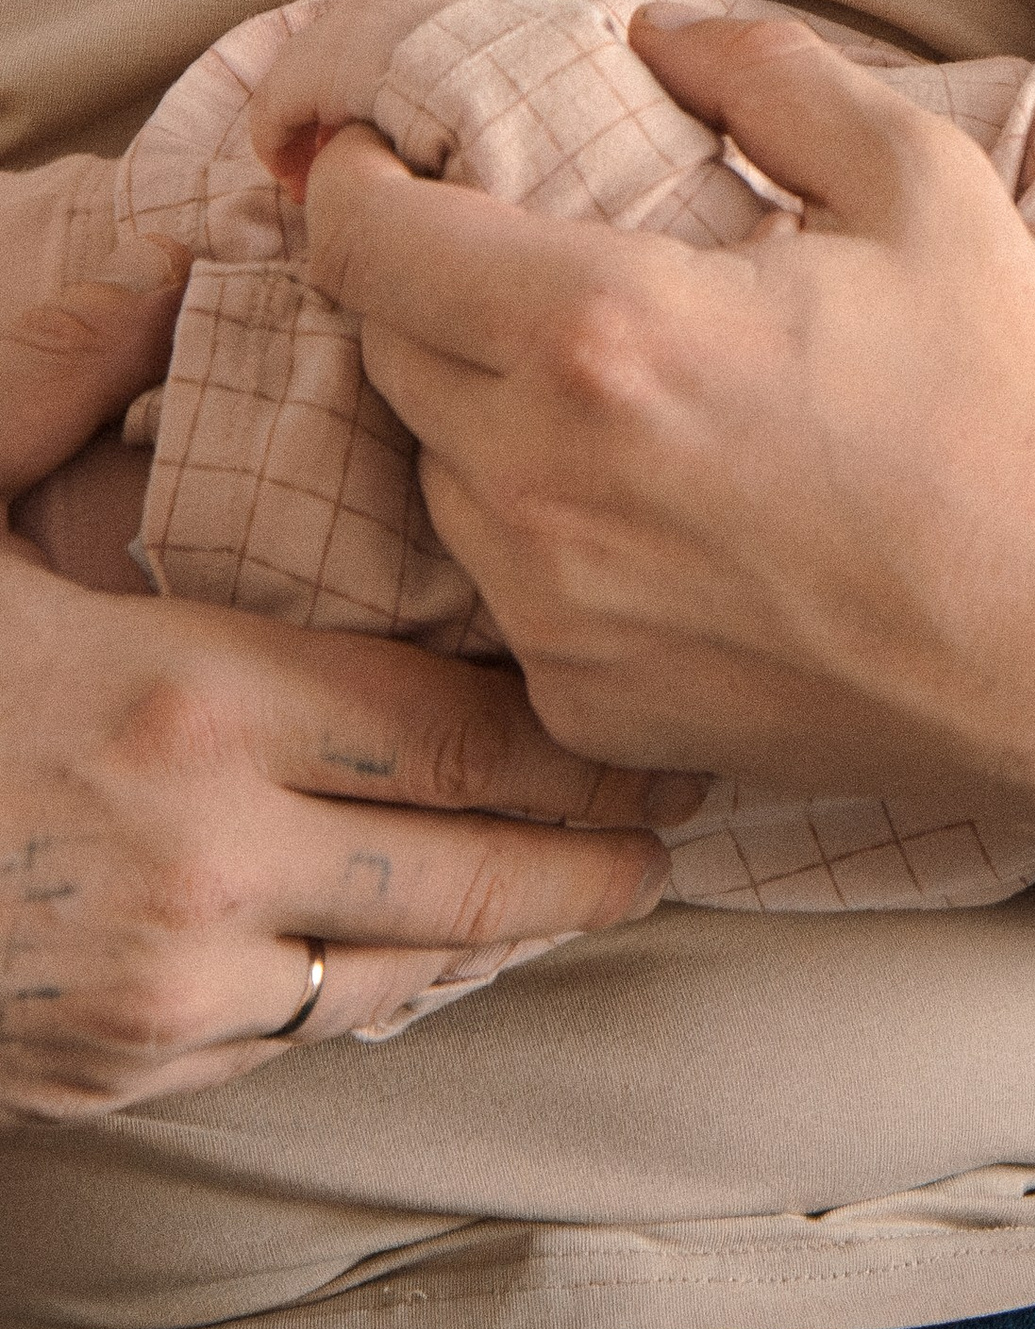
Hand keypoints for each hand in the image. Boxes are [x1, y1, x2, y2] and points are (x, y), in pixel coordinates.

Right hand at [0, 258, 686, 1114]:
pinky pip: (295, 1040)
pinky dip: (374, 991)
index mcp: (186, 713)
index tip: (648, 697)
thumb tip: (179, 250)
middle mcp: (202, 876)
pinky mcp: (112, 1078)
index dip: (570, 727)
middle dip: (592, 851)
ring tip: (591, 878)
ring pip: (401, 981)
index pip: (455, 734)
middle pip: (470, 879)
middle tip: (676, 811)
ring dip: (499, 933)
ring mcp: (157, 1002)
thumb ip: (64, 371)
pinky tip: (416, 942)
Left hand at [300, 10, 1034, 814]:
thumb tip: (655, 38)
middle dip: (424, 283)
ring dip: (483, 411)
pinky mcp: (579, 704)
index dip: (348, 177)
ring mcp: (549, 611)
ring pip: (436, 472)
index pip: (365, 239)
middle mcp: (541, 480)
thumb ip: (769, 75)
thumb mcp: (919, 179)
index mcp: (603, 330)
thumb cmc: (1007, 400)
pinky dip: (546, 532)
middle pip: (386, 349)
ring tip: (606, 385)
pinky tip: (655, 505)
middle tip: (512, 252)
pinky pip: (506, 587)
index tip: (373, 151)